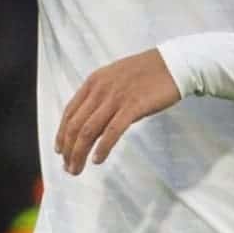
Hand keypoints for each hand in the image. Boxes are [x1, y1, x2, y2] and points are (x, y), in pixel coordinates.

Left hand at [55, 48, 181, 175]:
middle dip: (69, 149)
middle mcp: (100, 89)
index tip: (60, 151)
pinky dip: (102, 148)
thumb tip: (91, 127)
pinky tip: (98, 160)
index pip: (70, 111)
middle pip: (76, 124)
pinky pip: (112, 131)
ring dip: (80, 153)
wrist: (173, 63)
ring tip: (77, 169)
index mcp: (94, 81)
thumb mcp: (115, 80)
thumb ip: (101, 100)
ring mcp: (116, 97)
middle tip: (68, 167)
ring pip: (89, 130)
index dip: (61, 134)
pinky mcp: (133, 106)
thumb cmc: (146, 73)